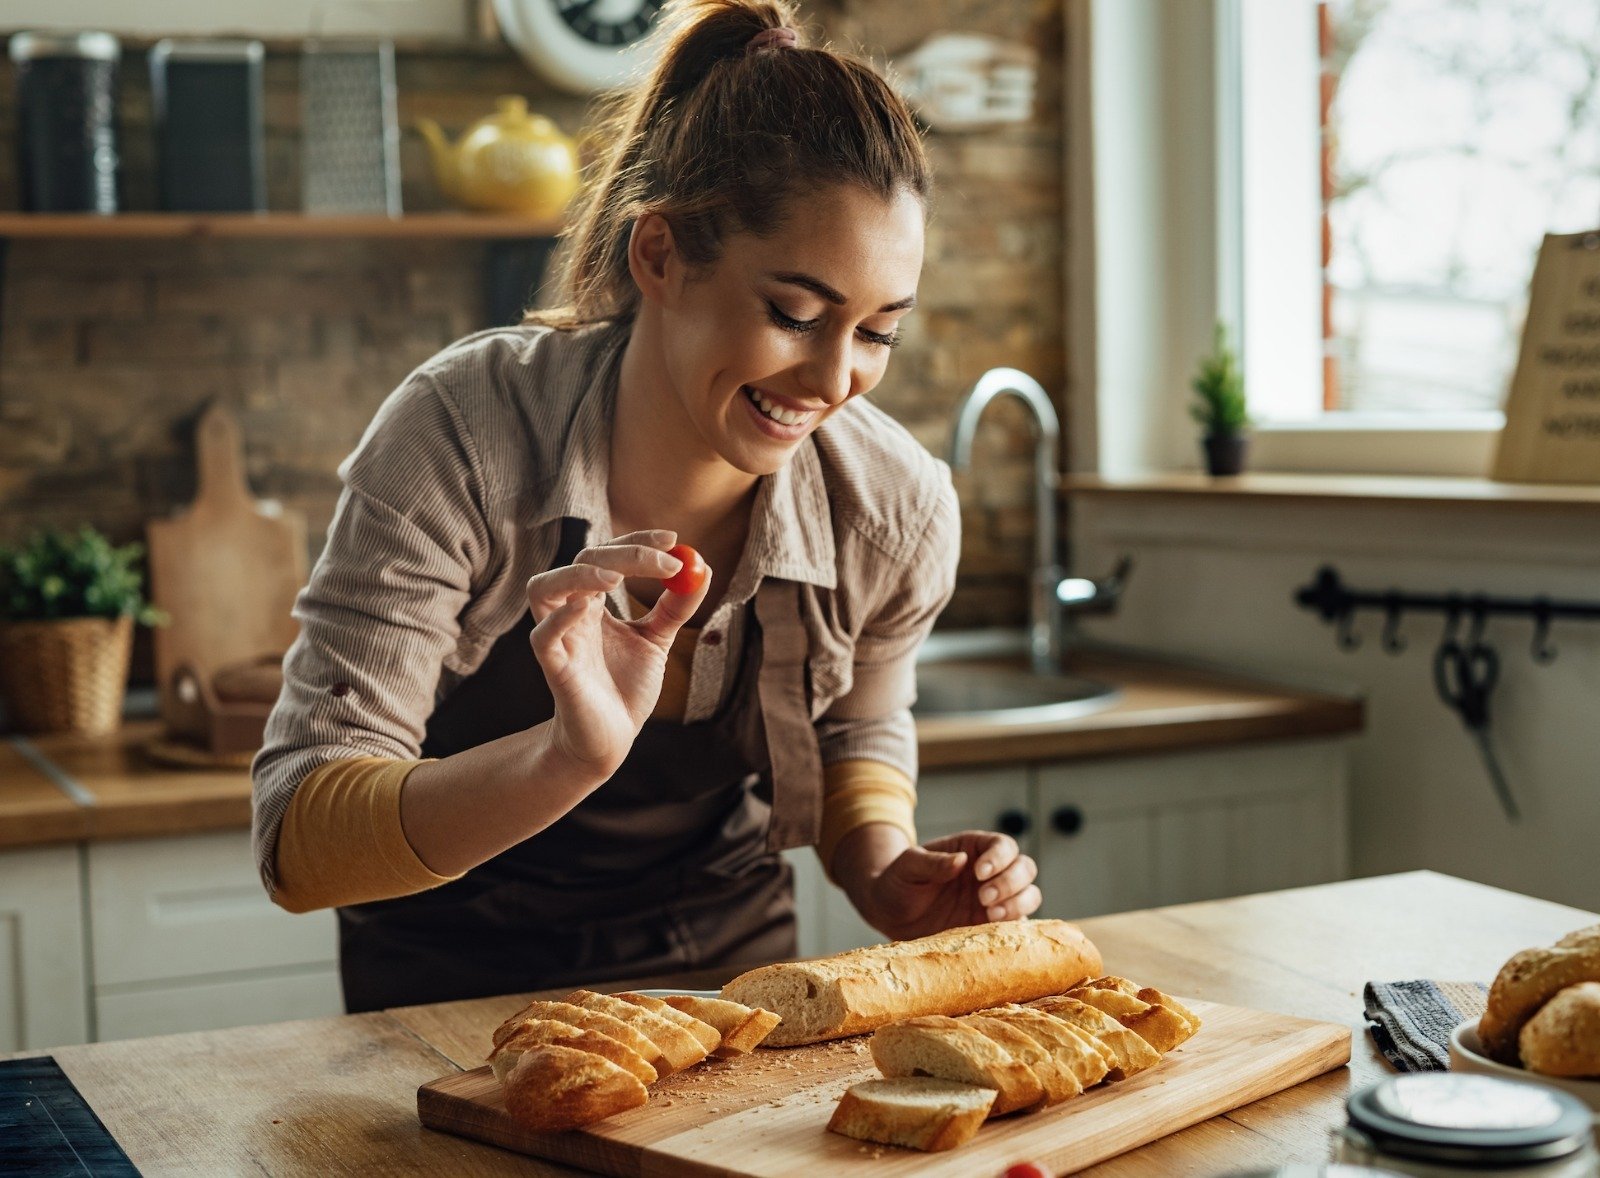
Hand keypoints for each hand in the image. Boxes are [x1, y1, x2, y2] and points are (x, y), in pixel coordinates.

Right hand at [525, 529, 709, 779]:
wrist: (612, 738)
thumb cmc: (626, 687)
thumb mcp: (657, 640)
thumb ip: (675, 607)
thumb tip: (702, 569)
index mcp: (593, 601)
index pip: (607, 554)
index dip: (637, 542)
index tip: (673, 539)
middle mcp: (570, 612)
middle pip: (583, 562)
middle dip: (626, 554)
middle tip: (668, 561)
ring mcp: (560, 639)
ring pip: (544, 588)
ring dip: (579, 575)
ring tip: (616, 576)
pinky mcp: (555, 669)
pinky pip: (543, 638)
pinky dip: (559, 619)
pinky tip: (585, 607)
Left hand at [860, 830, 1040, 941]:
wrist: (890, 914)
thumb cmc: (898, 881)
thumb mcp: (907, 866)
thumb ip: (932, 861)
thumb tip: (961, 860)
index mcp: (973, 850)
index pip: (1003, 845)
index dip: (1000, 857)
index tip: (979, 873)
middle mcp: (991, 873)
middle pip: (1025, 868)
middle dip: (1011, 882)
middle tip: (983, 898)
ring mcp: (994, 900)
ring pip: (1030, 895)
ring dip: (1019, 903)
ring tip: (990, 915)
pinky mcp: (992, 926)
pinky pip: (1019, 924)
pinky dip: (1016, 926)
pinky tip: (994, 930)